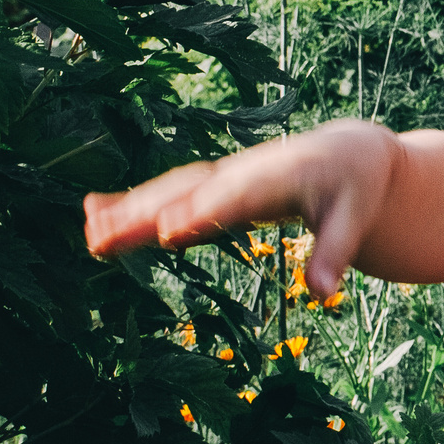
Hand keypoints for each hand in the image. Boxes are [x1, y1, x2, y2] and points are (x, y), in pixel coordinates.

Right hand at [83, 118, 403, 300]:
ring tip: (89, 232)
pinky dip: (132, 199)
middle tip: (103, 240)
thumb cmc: (354, 187)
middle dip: (147, 214)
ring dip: (129, 208)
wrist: (349, 150)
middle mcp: (243, 172)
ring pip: (171, 189)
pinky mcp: (214, 182)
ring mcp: (224, 175)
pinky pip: (170, 189)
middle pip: (189, 193)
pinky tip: (92, 210)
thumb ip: (336, 252)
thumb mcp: (355, 218)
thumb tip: (325, 293)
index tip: (166, 231)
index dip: (202, 213)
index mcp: (279, 178)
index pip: (236, 199)